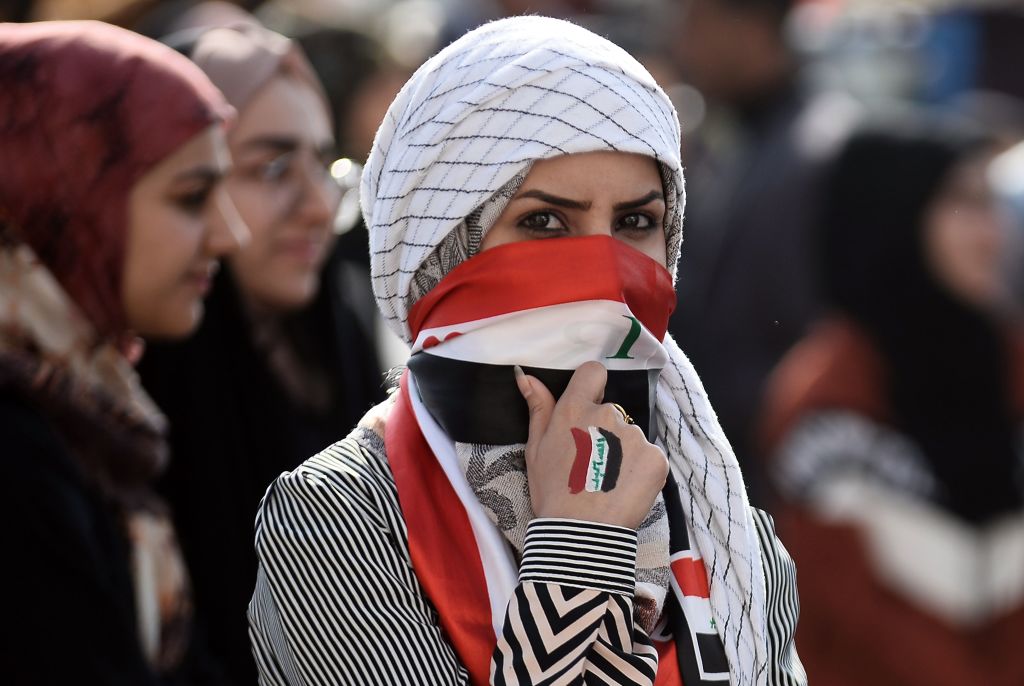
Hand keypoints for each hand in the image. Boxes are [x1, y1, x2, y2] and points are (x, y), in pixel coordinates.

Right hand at [515, 361, 668, 528]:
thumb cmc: (552, 492)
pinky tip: (625, 490)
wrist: (579, 533)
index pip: (593, 373)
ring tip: (608, 482)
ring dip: (623, 453)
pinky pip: (649, 456)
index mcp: (575, 410)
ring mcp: (634, 435)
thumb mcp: (535, 449)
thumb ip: (538, 409)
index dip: (592, 387)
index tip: (587, 409)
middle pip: (612, 412)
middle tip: (592, 465)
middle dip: (604, 432)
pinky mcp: (655, 457)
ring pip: (630, 436)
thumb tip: (527, 377)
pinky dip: (640, 471)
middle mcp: (607, 415)